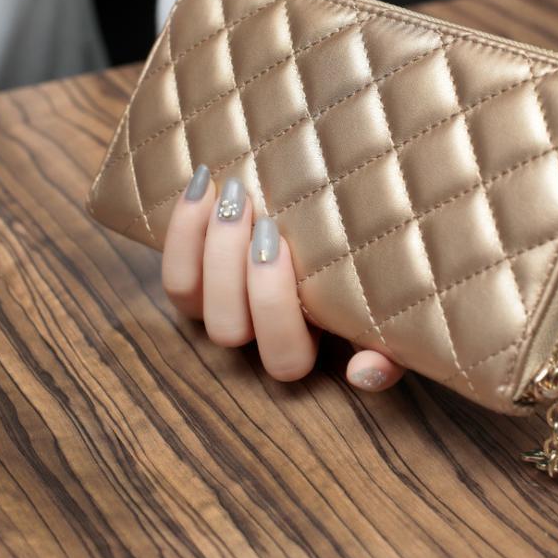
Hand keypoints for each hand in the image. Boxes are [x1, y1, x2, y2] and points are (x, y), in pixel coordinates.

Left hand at [161, 164, 405, 391]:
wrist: (313, 217)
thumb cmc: (353, 265)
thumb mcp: (377, 306)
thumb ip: (384, 343)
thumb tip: (364, 374)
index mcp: (301, 344)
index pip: (284, 357)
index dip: (275, 309)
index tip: (284, 246)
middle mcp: (253, 334)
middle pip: (230, 328)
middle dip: (237, 269)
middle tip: (263, 217)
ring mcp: (215, 309)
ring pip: (193, 300)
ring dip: (211, 245)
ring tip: (235, 195)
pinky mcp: (189, 282)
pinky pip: (173, 270)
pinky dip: (182, 227)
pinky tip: (204, 183)